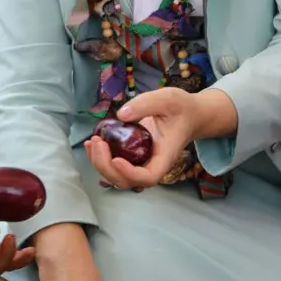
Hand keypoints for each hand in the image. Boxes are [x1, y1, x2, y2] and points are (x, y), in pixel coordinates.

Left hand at [88, 87, 237, 189]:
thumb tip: (121, 115)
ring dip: (100, 164)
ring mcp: (141, 162)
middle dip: (107, 167)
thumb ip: (146, 104)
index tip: (116, 159)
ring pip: (117, 176)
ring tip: (92, 142)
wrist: (188, 115)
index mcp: (165, 156)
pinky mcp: (132, 156)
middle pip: (127, 181)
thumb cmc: (181, 108)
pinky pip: (113, 165)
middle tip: (98, 143)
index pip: (148, 177)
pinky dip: (99, 158)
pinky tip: (92, 143)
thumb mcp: (168, 99)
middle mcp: (152, 164)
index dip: (130, 174)